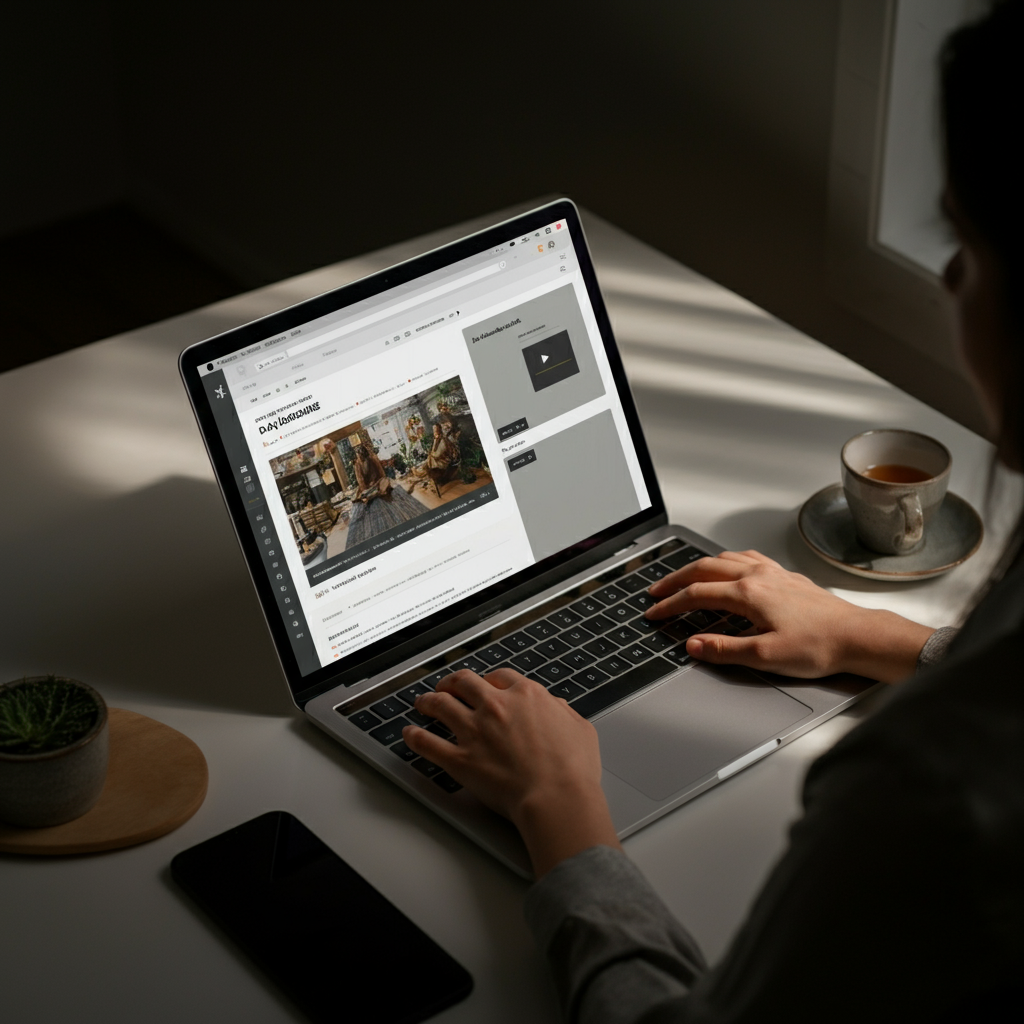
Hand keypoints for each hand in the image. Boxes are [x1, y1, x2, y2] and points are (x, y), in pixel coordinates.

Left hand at [402, 668, 620, 875]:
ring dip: (428, 701)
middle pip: (464, 682)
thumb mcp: (580, 728)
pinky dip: (415, 737)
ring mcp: (475, 731)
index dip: (489, 680)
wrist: (556, 797)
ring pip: (441, 705)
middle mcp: (496, 707)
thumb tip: (554, 706)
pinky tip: (409, 733)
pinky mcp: (460, 759)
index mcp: (526, 695)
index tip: (485, 686)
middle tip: (447, 686)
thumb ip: (563, 711)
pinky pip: (428, 744)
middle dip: (453, 682)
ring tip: (422, 702)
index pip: (500, 677)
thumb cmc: (572, 769)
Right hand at [646, 550, 933, 683]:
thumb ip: (725, 650)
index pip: (696, 594)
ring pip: (725, 558)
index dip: (670, 604)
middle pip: (704, 568)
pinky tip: (730, 567)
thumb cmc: (819, 646)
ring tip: (685, 577)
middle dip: (675, 579)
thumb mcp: (766, 657)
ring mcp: (773, 573)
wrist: (857, 636)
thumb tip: (693, 645)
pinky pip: (747, 558)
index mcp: (748, 594)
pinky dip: (726, 561)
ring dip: (699, 567)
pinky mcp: (786, 576)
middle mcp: (758, 576)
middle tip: (657, 591)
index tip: (654, 613)